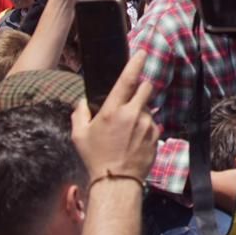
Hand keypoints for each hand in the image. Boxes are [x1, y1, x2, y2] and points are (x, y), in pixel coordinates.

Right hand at [72, 52, 158, 181]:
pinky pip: (152, 124)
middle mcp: (133, 114)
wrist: (116, 181)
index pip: (128, 80)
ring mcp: (147, 125)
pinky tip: (134, 141)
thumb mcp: (79, 136)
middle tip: (129, 102)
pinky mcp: (156, 135)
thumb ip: (80, 114)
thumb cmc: (96, 158)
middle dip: (140, 89)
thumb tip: (82, 103)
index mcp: (113, 111)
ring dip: (140, 113)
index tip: (142, 53)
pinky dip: (145, 128)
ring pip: (148, 108)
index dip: (136, 64)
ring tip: (127, 132)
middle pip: (146, 88)